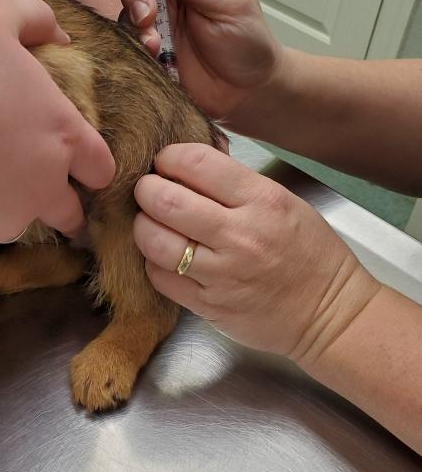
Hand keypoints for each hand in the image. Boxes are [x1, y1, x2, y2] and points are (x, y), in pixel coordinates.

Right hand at [0, 0, 114, 257]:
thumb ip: (36, 22)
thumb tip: (60, 37)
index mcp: (61, 136)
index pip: (101, 167)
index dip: (89, 162)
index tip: (74, 160)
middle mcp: (41, 189)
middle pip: (70, 212)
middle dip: (58, 200)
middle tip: (20, 175)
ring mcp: (0, 223)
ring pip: (14, 220)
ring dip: (2, 204)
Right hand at [119, 0, 283, 124]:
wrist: (246, 93)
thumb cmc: (246, 42)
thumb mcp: (228, 2)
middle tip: (148, 13)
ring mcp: (154, 21)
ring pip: (125, 7)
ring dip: (134, 21)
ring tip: (153, 43)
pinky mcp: (145, 50)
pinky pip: (125, 40)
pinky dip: (133, 46)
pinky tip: (152, 55)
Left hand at [133, 144, 379, 362]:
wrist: (329, 313)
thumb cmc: (308, 253)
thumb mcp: (284, 202)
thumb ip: (236, 183)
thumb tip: (188, 162)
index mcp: (262, 200)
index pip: (196, 163)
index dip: (169, 157)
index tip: (165, 163)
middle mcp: (240, 235)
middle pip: (165, 201)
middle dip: (146, 190)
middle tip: (148, 192)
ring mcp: (222, 274)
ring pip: (155, 241)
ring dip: (143, 227)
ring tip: (151, 223)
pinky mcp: (208, 305)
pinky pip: (160, 277)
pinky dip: (154, 263)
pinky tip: (164, 257)